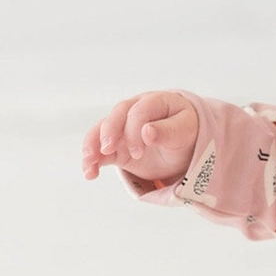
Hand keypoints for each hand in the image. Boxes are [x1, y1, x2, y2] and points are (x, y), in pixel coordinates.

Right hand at [81, 91, 198, 184]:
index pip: (138, 111)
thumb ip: (168, 131)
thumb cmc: (186, 134)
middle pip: (116, 115)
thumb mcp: (185, 132)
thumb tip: (148, 131)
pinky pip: (99, 150)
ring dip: (93, 145)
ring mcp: (122, 128)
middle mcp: (134, 110)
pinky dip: (92, 160)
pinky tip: (90, 173)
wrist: (183, 147)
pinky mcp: (115, 146)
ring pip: (101, 130)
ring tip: (90, 163)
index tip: (138, 152)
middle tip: (109, 149)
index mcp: (154, 102)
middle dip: (109, 132)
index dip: (134, 130)